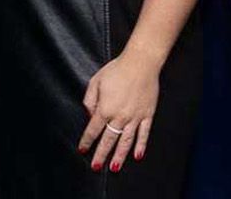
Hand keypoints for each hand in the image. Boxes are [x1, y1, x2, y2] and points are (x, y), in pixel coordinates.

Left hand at [77, 51, 159, 172]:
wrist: (140, 63)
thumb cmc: (116, 70)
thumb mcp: (95, 81)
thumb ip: (90, 100)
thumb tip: (90, 115)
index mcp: (105, 108)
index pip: (93, 130)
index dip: (87, 141)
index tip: (83, 150)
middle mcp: (120, 116)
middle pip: (109, 140)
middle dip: (101, 155)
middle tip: (96, 167)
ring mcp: (135, 117)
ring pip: (126, 142)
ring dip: (120, 156)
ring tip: (115, 168)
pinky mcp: (147, 115)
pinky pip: (144, 134)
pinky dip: (141, 146)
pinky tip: (137, 156)